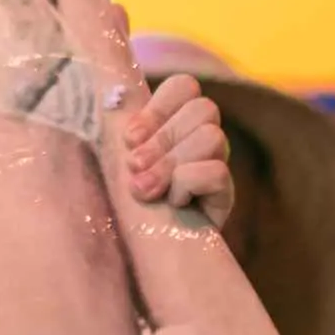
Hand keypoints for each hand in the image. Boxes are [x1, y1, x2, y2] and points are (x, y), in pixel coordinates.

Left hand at [120, 73, 234, 228]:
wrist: (139, 249)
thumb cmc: (124, 198)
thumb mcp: (116, 157)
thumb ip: (117, 126)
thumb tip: (109, 91)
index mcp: (175, 119)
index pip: (185, 85)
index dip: (158, 107)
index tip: (130, 139)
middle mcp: (201, 135)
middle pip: (203, 108)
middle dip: (161, 140)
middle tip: (134, 167)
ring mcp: (217, 163)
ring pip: (212, 137)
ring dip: (170, 164)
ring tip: (145, 189)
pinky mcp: (225, 193)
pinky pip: (215, 172)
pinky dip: (186, 187)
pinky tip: (173, 204)